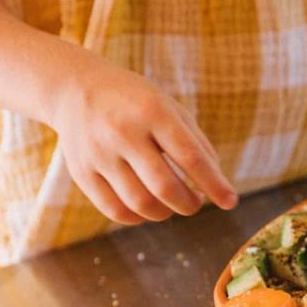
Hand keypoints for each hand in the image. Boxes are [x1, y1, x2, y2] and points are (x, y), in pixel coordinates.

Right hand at [50, 58, 237, 225]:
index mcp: (152, 111)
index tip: (230, 202)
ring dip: (166, 213)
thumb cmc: (136, 101)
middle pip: (165, 187)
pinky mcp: (81, 172)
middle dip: (190, 204)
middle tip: (197, 202)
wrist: (76, 88)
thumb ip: (196, 143)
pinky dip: (139, 217)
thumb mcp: (170, 108)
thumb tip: (217, 184)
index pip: (191, 158)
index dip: (214, 185)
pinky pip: (116, 211)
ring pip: (141, 204)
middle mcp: (123, 132)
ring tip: (173, 204)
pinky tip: (149, 207)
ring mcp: (99, 154)